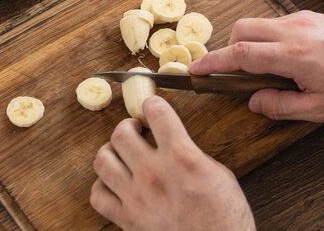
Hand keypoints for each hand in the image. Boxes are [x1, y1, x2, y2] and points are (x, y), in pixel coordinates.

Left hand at [90, 96, 255, 230]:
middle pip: (121, 133)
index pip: (157, 113)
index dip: (153, 104)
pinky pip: (98, 195)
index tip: (152, 105)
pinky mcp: (127, 219)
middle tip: (135, 129)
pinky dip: (103, 185)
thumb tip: (175, 143)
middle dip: (127, 125)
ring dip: (111, 150)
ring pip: (103, 159)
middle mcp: (154, 174)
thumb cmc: (226, 220)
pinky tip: (115, 183)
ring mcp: (136, 198)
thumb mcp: (220, 176)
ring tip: (122, 152)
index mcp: (182, 159)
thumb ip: (192, 154)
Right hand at [190, 11, 323, 121]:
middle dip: (228, 50)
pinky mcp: (306, 15)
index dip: (213, 62)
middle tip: (232, 73)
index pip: (240, 54)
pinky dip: (266, 39)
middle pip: (241, 31)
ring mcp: (299, 19)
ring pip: (256, 25)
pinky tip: (282, 59)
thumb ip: (282, 107)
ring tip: (262, 69)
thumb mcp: (321, 108)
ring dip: (248, 44)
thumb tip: (254, 101)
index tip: (195, 69)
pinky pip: (274, 24)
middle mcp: (292, 30)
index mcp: (292, 55)